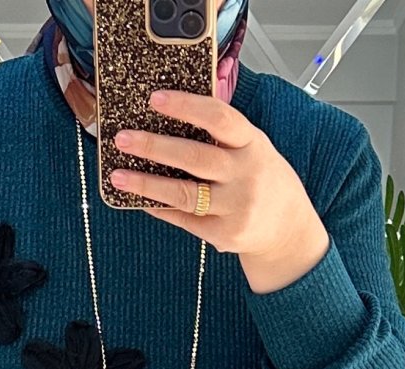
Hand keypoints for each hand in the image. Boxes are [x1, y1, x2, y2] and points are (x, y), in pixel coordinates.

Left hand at [108, 89, 329, 290]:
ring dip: (146, 183)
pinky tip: (138, 199)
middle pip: (194, 157)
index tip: (155, 99)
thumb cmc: (263, 182)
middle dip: (154, 146)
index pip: (219, 118)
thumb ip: (222, 136)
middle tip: (123, 138)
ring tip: (118, 176)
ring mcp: (235, 207)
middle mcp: (245, 174)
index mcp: (253, 144)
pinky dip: (158, 207)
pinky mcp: (222, 234)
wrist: (287, 230)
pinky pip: (182, 219)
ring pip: (182, 194)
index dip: (186, 106)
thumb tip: (172, 116)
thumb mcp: (253, 149)